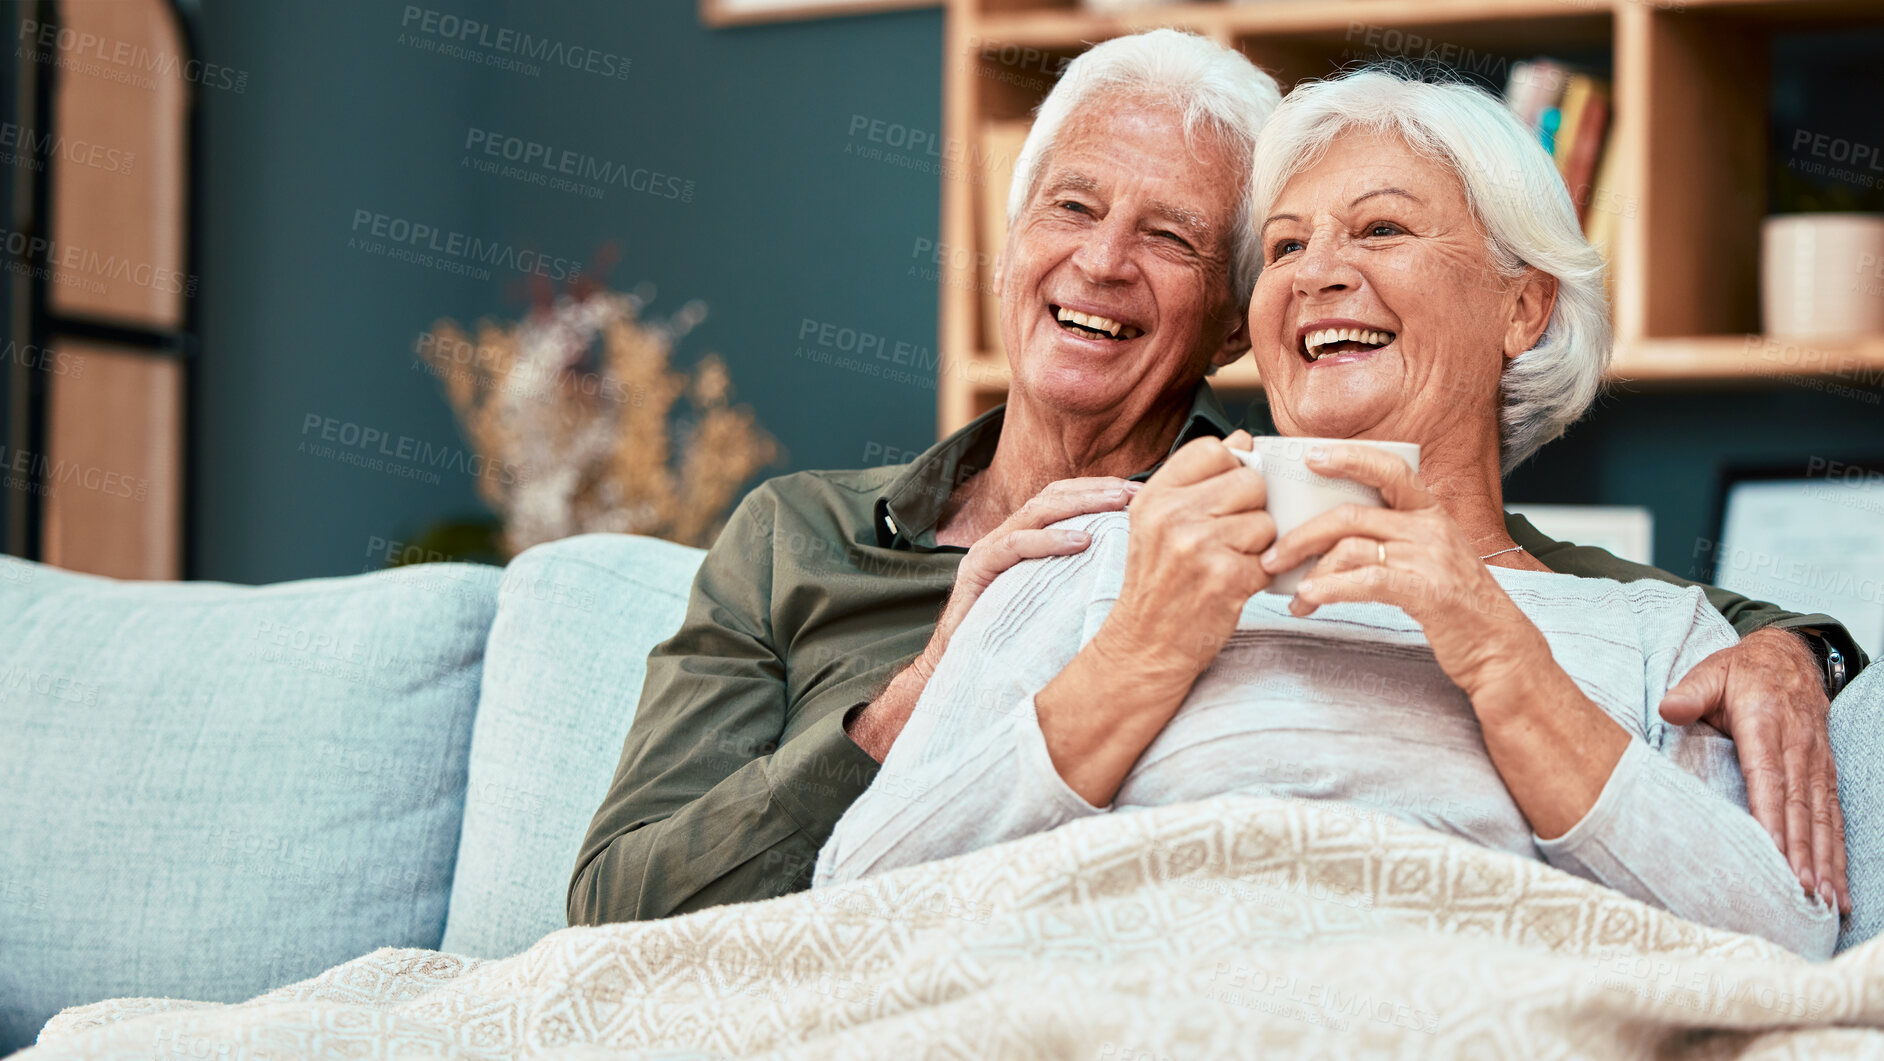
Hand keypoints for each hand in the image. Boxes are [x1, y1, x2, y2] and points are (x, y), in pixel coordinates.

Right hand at [846, 474, 1140, 759]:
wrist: (961, 675)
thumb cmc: (1015, 645)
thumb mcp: (1057, 606)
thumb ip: (1082, 582)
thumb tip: (1138, 574)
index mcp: (1027, 541)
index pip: (1064, 498)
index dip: (1100, 490)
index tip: (1142, 494)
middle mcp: (1007, 538)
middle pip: (1054, 497)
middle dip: (1098, 490)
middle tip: (1136, 493)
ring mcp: (990, 551)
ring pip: (1037, 511)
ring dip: (1081, 504)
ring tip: (1118, 505)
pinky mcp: (976, 571)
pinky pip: (1014, 546)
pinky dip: (1049, 540)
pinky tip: (1082, 542)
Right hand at [1034, 430, 1274, 804]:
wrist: (1143, 648)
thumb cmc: (1158, 586)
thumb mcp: (1159, 524)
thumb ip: (1198, 480)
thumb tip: (1243, 440)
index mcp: (1154, 496)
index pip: (1214, 449)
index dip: (1230, 471)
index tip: (1221, 500)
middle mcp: (1172, 515)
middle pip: (1250, 482)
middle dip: (1250, 510)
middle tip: (1227, 540)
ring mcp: (1198, 546)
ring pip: (1265, 521)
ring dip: (1258, 546)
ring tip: (1227, 564)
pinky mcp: (1226, 578)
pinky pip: (1271, 558)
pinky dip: (1260, 575)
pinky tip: (1234, 587)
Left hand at [1258, 444, 1537, 698]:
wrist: (1499, 647)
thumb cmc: (1455, 604)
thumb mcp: (1430, 557)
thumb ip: (1392, 537)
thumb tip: (1330, 534)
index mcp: (1430, 513)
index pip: (1389, 469)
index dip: (1348, 458)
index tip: (1310, 455)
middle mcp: (1431, 528)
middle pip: (1350, 516)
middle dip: (1302, 535)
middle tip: (1271, 556)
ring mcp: (1431, 558)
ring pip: (1351, 549)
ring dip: (1311, 573)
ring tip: (1295, 598)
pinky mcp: (1428, 592)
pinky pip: (1366, 581)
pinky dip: (1330, 588)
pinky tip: (1311, 598)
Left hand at [1660, 628, 1846, 912]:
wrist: (1788, 656)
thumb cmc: (1740, 671)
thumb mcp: (1710, 671)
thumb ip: (1690, 692)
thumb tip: (1669, 709)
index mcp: (1766, 725)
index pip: (1769, 778)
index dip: (1772, 817)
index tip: (1773, 854)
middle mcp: (1798, 748)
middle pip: (1800, 807)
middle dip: (1802, 853)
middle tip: (1802, 893)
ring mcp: (1816, 763)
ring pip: (1822, 818)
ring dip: (1825, 861)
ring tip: (1824, 900)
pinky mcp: (1825, 774)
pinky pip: (1833, 817)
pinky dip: (1836, 853)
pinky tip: (1836, 887)